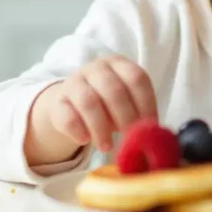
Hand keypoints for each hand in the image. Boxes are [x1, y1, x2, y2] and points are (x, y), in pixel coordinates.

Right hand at [43, 56, 157, 152]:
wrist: (71, 106)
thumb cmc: (108, 105)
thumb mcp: (126, 102)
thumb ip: (139, 113)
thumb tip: (153, 136)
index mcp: (119, 64)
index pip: (137, 79)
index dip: (147, 104)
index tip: (150, 127)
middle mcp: (96, 68)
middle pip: (114, 90)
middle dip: (126, 118)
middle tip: (130, 138)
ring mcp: (74, 83)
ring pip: (89, 102)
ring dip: (101, 128)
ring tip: (107, 147)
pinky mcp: (57, 102)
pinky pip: (67, 116)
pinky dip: (78, 131)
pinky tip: (85, 140)